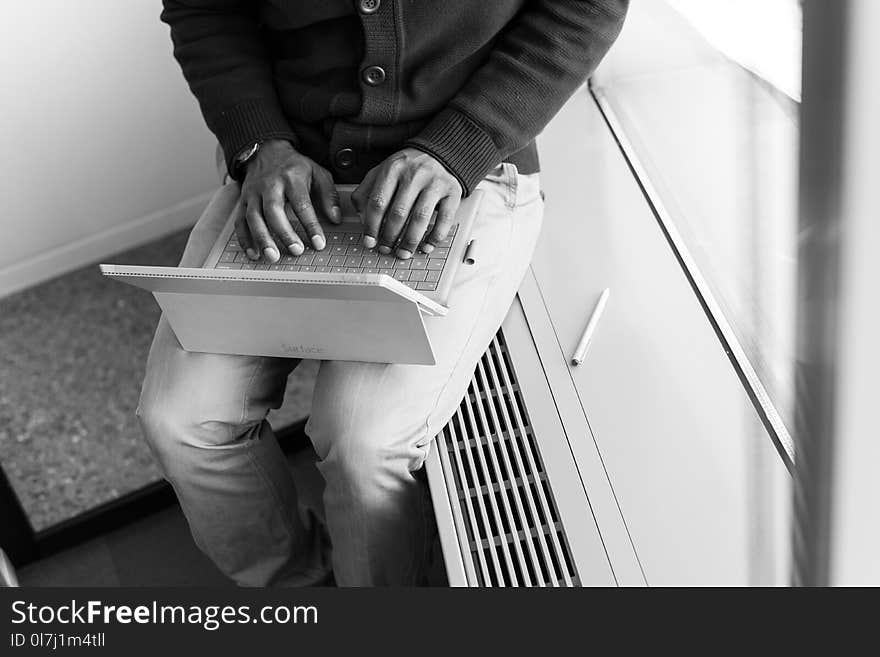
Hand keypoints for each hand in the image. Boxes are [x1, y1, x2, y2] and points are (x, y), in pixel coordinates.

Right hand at [234, 140, 341, 262]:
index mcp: (291, 178)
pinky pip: (240, 221)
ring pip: (254, 217)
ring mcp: (254, 194)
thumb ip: (328, 195)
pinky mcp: (244, 201)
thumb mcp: (317, 173)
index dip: (310, 225)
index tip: (318, 243)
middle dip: (284, 233)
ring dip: (262, 239)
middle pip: (274, 211)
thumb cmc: (295, 167)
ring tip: (273, 257)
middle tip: (296, 251)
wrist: (266, 151)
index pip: (302, 204)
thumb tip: (335, 219)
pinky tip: (253, 254)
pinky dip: (244, 239)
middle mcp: (270, 186)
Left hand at [351, 148, 461, 258]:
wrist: (436, 154)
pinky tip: (427, 246)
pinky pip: (445, 219)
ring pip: (420, 218)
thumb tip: (363, 221)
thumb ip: (365, 193)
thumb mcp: (380, 172)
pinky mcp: (452, 191)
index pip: (378, 202)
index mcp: (393, 169)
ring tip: (404, 252)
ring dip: (410, 241)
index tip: (370, 241)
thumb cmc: (406, 168)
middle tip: (386, 249)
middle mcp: (414, 174)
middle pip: (398, 213)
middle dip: (390, 237)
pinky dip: (435, 237)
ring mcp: (435, 183)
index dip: (372, 226)